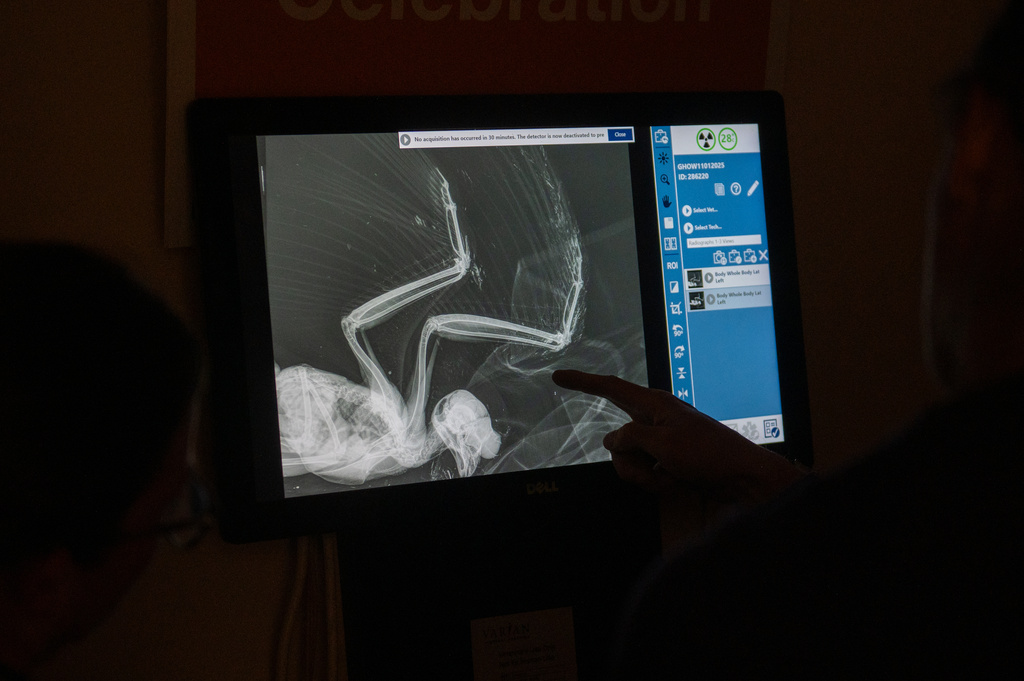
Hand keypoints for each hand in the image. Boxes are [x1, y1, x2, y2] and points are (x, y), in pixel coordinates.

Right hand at [551, 370, 805, 506]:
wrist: (740, 478)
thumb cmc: (707, 454)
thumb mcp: (663, 443)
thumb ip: (630, 438)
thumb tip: (611, 441)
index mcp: (654, 404)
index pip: (610, 387)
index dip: (582, 382)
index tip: (558, 376)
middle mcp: (654, 420)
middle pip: (617, 441)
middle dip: (630, 463)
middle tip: (656, 468)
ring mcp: (659, 442)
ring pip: (627, 461)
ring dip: (644, 476)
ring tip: (670, 478)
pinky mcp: (666, 461)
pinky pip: (643, 473)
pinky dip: (656, 482)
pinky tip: (677, 483)